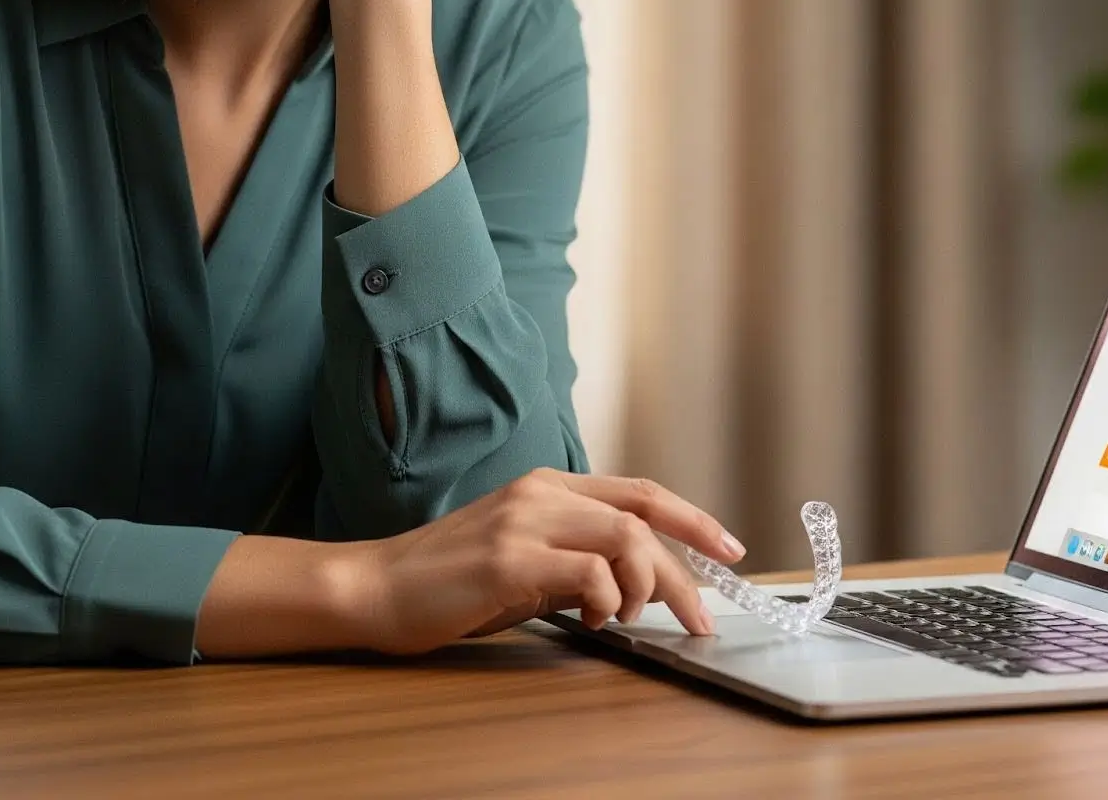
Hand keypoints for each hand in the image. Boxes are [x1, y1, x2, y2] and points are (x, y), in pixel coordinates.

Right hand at [341, 467, 743, 653]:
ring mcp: (525, 521)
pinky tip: (591, 621)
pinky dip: (606, 599)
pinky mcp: (509, 558)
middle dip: (686, 568)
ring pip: (625, 538)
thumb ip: (575, 562)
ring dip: (646, 587)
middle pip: (642, 515)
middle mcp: (541, 493)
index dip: (691, 517)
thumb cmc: (449, 583)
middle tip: (702, 617)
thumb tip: (634, 584)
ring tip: (628, 620)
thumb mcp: (524, 562)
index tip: (729, 548)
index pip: (638, 490)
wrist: (377, 587)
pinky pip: (588, 572)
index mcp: (547, 487)